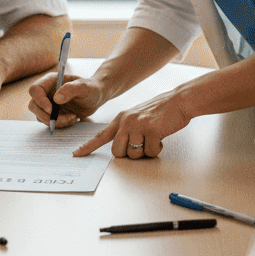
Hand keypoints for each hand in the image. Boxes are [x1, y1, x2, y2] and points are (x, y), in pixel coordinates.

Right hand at [27, 72, 105, 129]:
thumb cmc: (91, 88)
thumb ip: (70, 89)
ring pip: (40, 116)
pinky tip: (72, 119)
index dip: (40, 101)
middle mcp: (46, 92)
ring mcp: (47, 103)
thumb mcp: (84, 87)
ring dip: (55, 121)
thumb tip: (56, 99)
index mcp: (50, 81)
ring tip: (73, 117)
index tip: (52, 110)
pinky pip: (48, 122)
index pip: (35, 90)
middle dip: (47, 116)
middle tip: (64, 119)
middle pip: (33, 105)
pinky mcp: (52, 113)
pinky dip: (59, 124)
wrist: (95, 97)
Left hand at [72, 89, 190, 158]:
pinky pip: (150, 152)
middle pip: (117, 152)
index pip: (101, 135)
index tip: (76, 154)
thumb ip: (126, 130)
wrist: (178, 101)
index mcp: (121, 119)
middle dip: (129, 154)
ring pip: (134, 154)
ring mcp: (138, 125)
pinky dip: (156, 149)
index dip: (88, 147)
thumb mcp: (137, 117)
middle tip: (140, 144)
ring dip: (144, 152)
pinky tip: (160, 138)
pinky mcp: (151, 130)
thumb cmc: (160, 112)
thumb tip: (123, 149)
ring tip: (152, 138)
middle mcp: (126, 122)